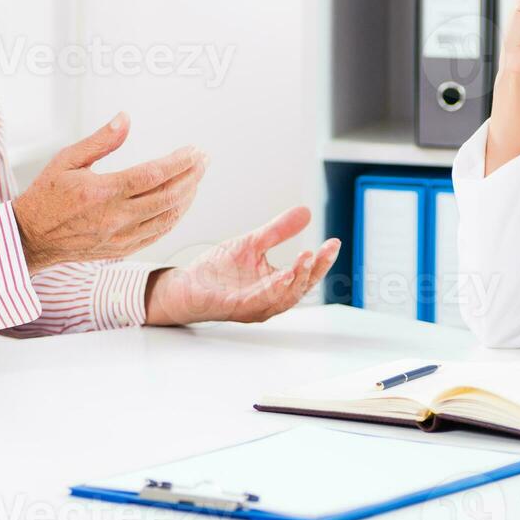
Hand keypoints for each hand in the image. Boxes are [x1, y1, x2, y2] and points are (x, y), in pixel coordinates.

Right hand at [12, 113, 205, 271]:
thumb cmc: (46, 196)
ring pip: (167, 218)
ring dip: (187, 197)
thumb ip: (100, 140)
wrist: (31, 238)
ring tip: (196, 179)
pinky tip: (180, 203)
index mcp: (102, 191)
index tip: (194, 150)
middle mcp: (115, 217)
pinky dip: (173, 218)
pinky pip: (157, 234)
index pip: (153, 175)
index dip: (179, 162)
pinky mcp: (121, 250)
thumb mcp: (67, 160)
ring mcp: (120, 237)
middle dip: (192, 176)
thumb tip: (125, 119)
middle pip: (168, 197)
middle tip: (203, 161)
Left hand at [143, 206, 339, 325]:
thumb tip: (306, 212)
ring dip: (296, 279)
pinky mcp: (234, 307)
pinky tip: (281, 276)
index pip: (306, 275)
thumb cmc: (219, 271)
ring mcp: (253, 307)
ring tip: (306, 258)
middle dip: (314, 270)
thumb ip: (278, 231)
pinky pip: (257, 302)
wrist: (186, 287)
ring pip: (283, 298)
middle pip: (300, 288)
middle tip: (322, 251)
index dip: (322, 261)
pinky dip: (271, 290)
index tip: (334, 242)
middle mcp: (270, 301)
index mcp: (277, 287)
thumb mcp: (253, 244)